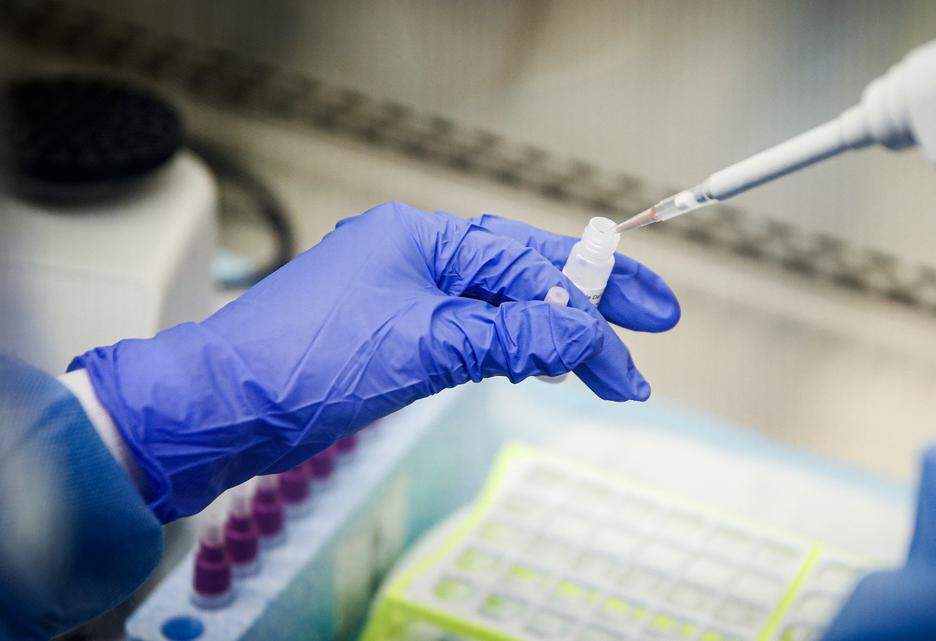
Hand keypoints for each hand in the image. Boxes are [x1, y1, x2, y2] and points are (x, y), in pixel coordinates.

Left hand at [70, 202, 679, 520]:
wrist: (221, 407)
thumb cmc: (303, 363)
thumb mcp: (423, 346)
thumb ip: (509, 338)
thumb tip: (582, 336)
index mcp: (424, 240)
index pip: (531, 266)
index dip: (595, 301)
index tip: (645, 335)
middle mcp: (418, 257)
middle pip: (525, 273)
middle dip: (590, 304)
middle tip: (654, 324)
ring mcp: (406, 295)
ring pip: (501, 305)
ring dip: (553, 333)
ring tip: (603, 364)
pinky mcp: (395, 335)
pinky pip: (471, 332)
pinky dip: (511, 349)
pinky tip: (536, 365)